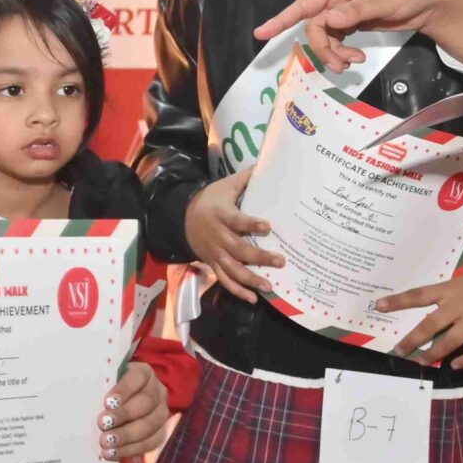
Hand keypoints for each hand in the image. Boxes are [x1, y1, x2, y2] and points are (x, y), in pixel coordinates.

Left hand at [101, 361, 170, 461]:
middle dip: (124, 415)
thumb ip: (100, 387)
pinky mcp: (159, 432)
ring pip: (150, 426)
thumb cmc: (106, 389)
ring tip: (106, 444)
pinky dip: (130, 450)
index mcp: (143, 373)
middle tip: (102, 424)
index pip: (137, 377)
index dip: (124, 390)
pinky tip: (113, 453)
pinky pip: (150, 443)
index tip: (107, 402)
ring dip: (127, 436)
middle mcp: (157, 391)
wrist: (119, 403)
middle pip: (146, 403)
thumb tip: (83, 396)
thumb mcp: (104, 382)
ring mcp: (161, 412)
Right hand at [184, 169, 283, 301]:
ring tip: (269, 286)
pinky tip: (253, 298)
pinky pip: (225, 280)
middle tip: (280, 261)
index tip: (267, 227)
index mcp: (222, 216)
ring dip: (250, 279)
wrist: (183, 218)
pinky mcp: (213, 264)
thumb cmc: (211, 200)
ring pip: (232, 269)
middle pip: (239, 250)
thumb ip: (246, 179)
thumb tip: (268, 164)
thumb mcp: (225, 186)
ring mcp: (215, 253)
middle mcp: (218, 237)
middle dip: (259, 257)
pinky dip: (237, 291)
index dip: (251, 224)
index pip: (237, 221)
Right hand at [248, 0, 462, 72]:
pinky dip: (342, 53)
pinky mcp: (352, 23)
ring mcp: (344, 11)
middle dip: (324, 49)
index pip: (305, 4)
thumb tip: (328, 19)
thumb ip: (355, 11)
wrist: (432, 0)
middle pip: (314, 27)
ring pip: (324, 37)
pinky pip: (336, 41)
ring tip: (353, 64)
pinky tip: (356, 59)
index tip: (261, 34)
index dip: (281, 19)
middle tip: (342, 66)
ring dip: (334, 54)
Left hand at [378, 267, 462, 368]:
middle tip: (399, 351)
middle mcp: (460, 304)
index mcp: (449, 290)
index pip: (418, 295)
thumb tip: (420, 318)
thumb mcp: (459, 283)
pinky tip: (454, 366)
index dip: (398, 301)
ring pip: (451, 340)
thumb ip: (442, 298)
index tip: (378, 306)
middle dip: (413, 340)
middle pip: (431, 324)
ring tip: (422, 362)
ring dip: (434, 353)